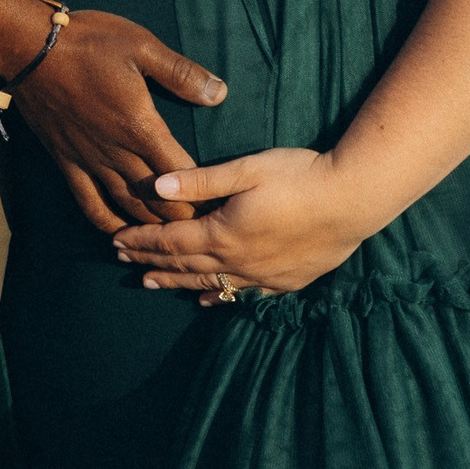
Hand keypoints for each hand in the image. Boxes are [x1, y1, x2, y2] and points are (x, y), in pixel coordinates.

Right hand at [9, 10, 226, 232]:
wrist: (28, 47)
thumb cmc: (88, 42)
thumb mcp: (142, 46)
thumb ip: (181, 73)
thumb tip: (220, 93)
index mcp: (140, 126)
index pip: (181, 174)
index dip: (204, 194)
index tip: (223, 205)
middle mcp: (116, 151)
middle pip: (158, 199)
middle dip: (185, 217)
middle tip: (206, 227)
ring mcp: (89, 159)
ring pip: (127, 206)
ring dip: (152, 224)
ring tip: (174, 236)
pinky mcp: (67, 160)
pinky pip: (89, 202)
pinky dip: (107, 222)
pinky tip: (121, 233)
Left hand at [110, 148, 372, 301]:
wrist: (355, 200)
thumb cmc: (299, 176)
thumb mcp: (246, 169)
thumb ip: (200, 180)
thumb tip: (156, 186)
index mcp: (223, 233)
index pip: (171, 241)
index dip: (141, 242)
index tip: (115, 242)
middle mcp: (239, 260)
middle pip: (185, 265)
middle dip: (151, 262)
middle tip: (123, 262)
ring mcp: (264, 275)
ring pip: (210, 284)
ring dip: (178, 283)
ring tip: (151, 284)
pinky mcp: (287, 281)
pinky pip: (245, 295)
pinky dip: (220, 297)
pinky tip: (209, 301)